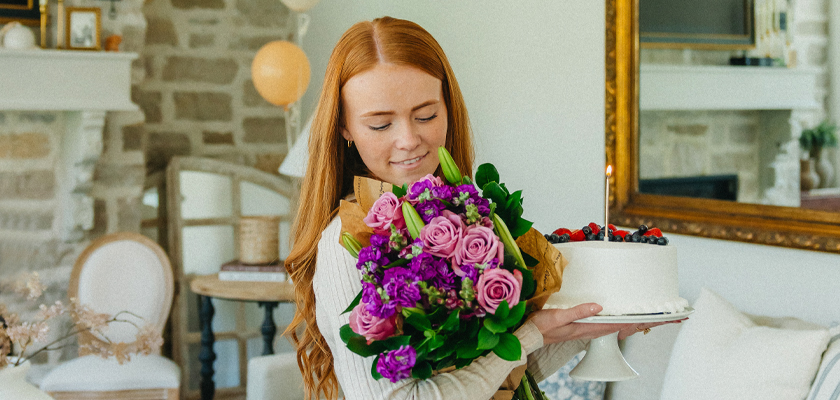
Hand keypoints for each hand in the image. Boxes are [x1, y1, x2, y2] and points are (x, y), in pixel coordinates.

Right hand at [529, 303, 684, 344]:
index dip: (641, 321)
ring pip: (618, 325)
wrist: (528, 337)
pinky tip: (623, 316)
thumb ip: (578, 312)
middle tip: (666, 316)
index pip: (622, 324)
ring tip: (651, 317)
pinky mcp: (584, 326)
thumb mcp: (557, 316)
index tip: (659, 318)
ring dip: (635, 322)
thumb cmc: (540, 328)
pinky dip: (621, 321)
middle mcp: (593, 329)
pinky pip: (608, 324)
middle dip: (645, 322)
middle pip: (625, 326)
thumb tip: (599, 306)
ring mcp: (589, 328)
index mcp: (590, 327)